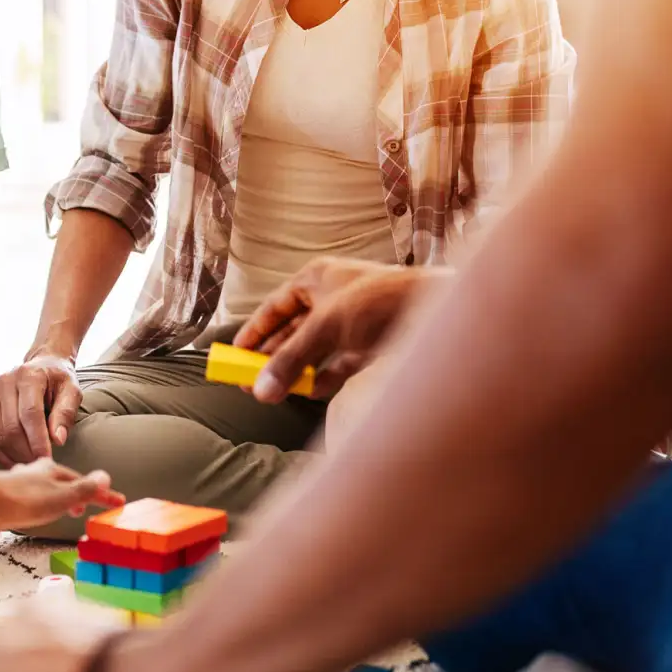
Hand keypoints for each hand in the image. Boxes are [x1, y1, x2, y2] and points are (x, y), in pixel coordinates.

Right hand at [0, 351, 81, 464]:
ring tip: (32, 467)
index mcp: (28, 376)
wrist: (42, 364)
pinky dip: (2, 455)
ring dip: (15, 457)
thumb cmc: (59, 380)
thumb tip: (58, 440)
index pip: (30, 414)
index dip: (38, 441)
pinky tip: (17, 463)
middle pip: (11, 428)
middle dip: (27, 453)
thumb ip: (66, 413)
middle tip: (41, 468)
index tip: (48, 461)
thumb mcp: (71, 391)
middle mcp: (5, 382)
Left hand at [0, 459, 122, 540]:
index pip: (83, 482)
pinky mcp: (5, 502)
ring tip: (61, 513)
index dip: (101, 492)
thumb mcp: (62, 495)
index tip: (117, 502)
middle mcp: (34, 475)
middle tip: (84, 510)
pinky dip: (38, 509)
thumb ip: (84, 488)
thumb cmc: (25, 500)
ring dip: (56, 502)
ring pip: (43, 493)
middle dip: (76, 494)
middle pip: (61, 483)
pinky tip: (31, 517)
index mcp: (51, 470)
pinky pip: (28, 504)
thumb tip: (105, 477)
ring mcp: (18, 487)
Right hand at [235, 258, 449, 402]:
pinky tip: (309, 392)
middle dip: (272, 357)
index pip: (275, 306)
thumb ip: (291, 360)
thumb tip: (260, 390)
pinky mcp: (370, 345)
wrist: (436, 309)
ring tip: (274, 392)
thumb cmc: (380, 301)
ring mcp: (352, 323)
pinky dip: (323, 378)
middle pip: (293, 331)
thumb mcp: (326, 328)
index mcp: (317, 278)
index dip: (255, 330)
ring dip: (296, 370)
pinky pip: (338, 364)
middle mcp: (332, 298)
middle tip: (250, 381)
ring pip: (315, 349)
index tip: (236, 354)